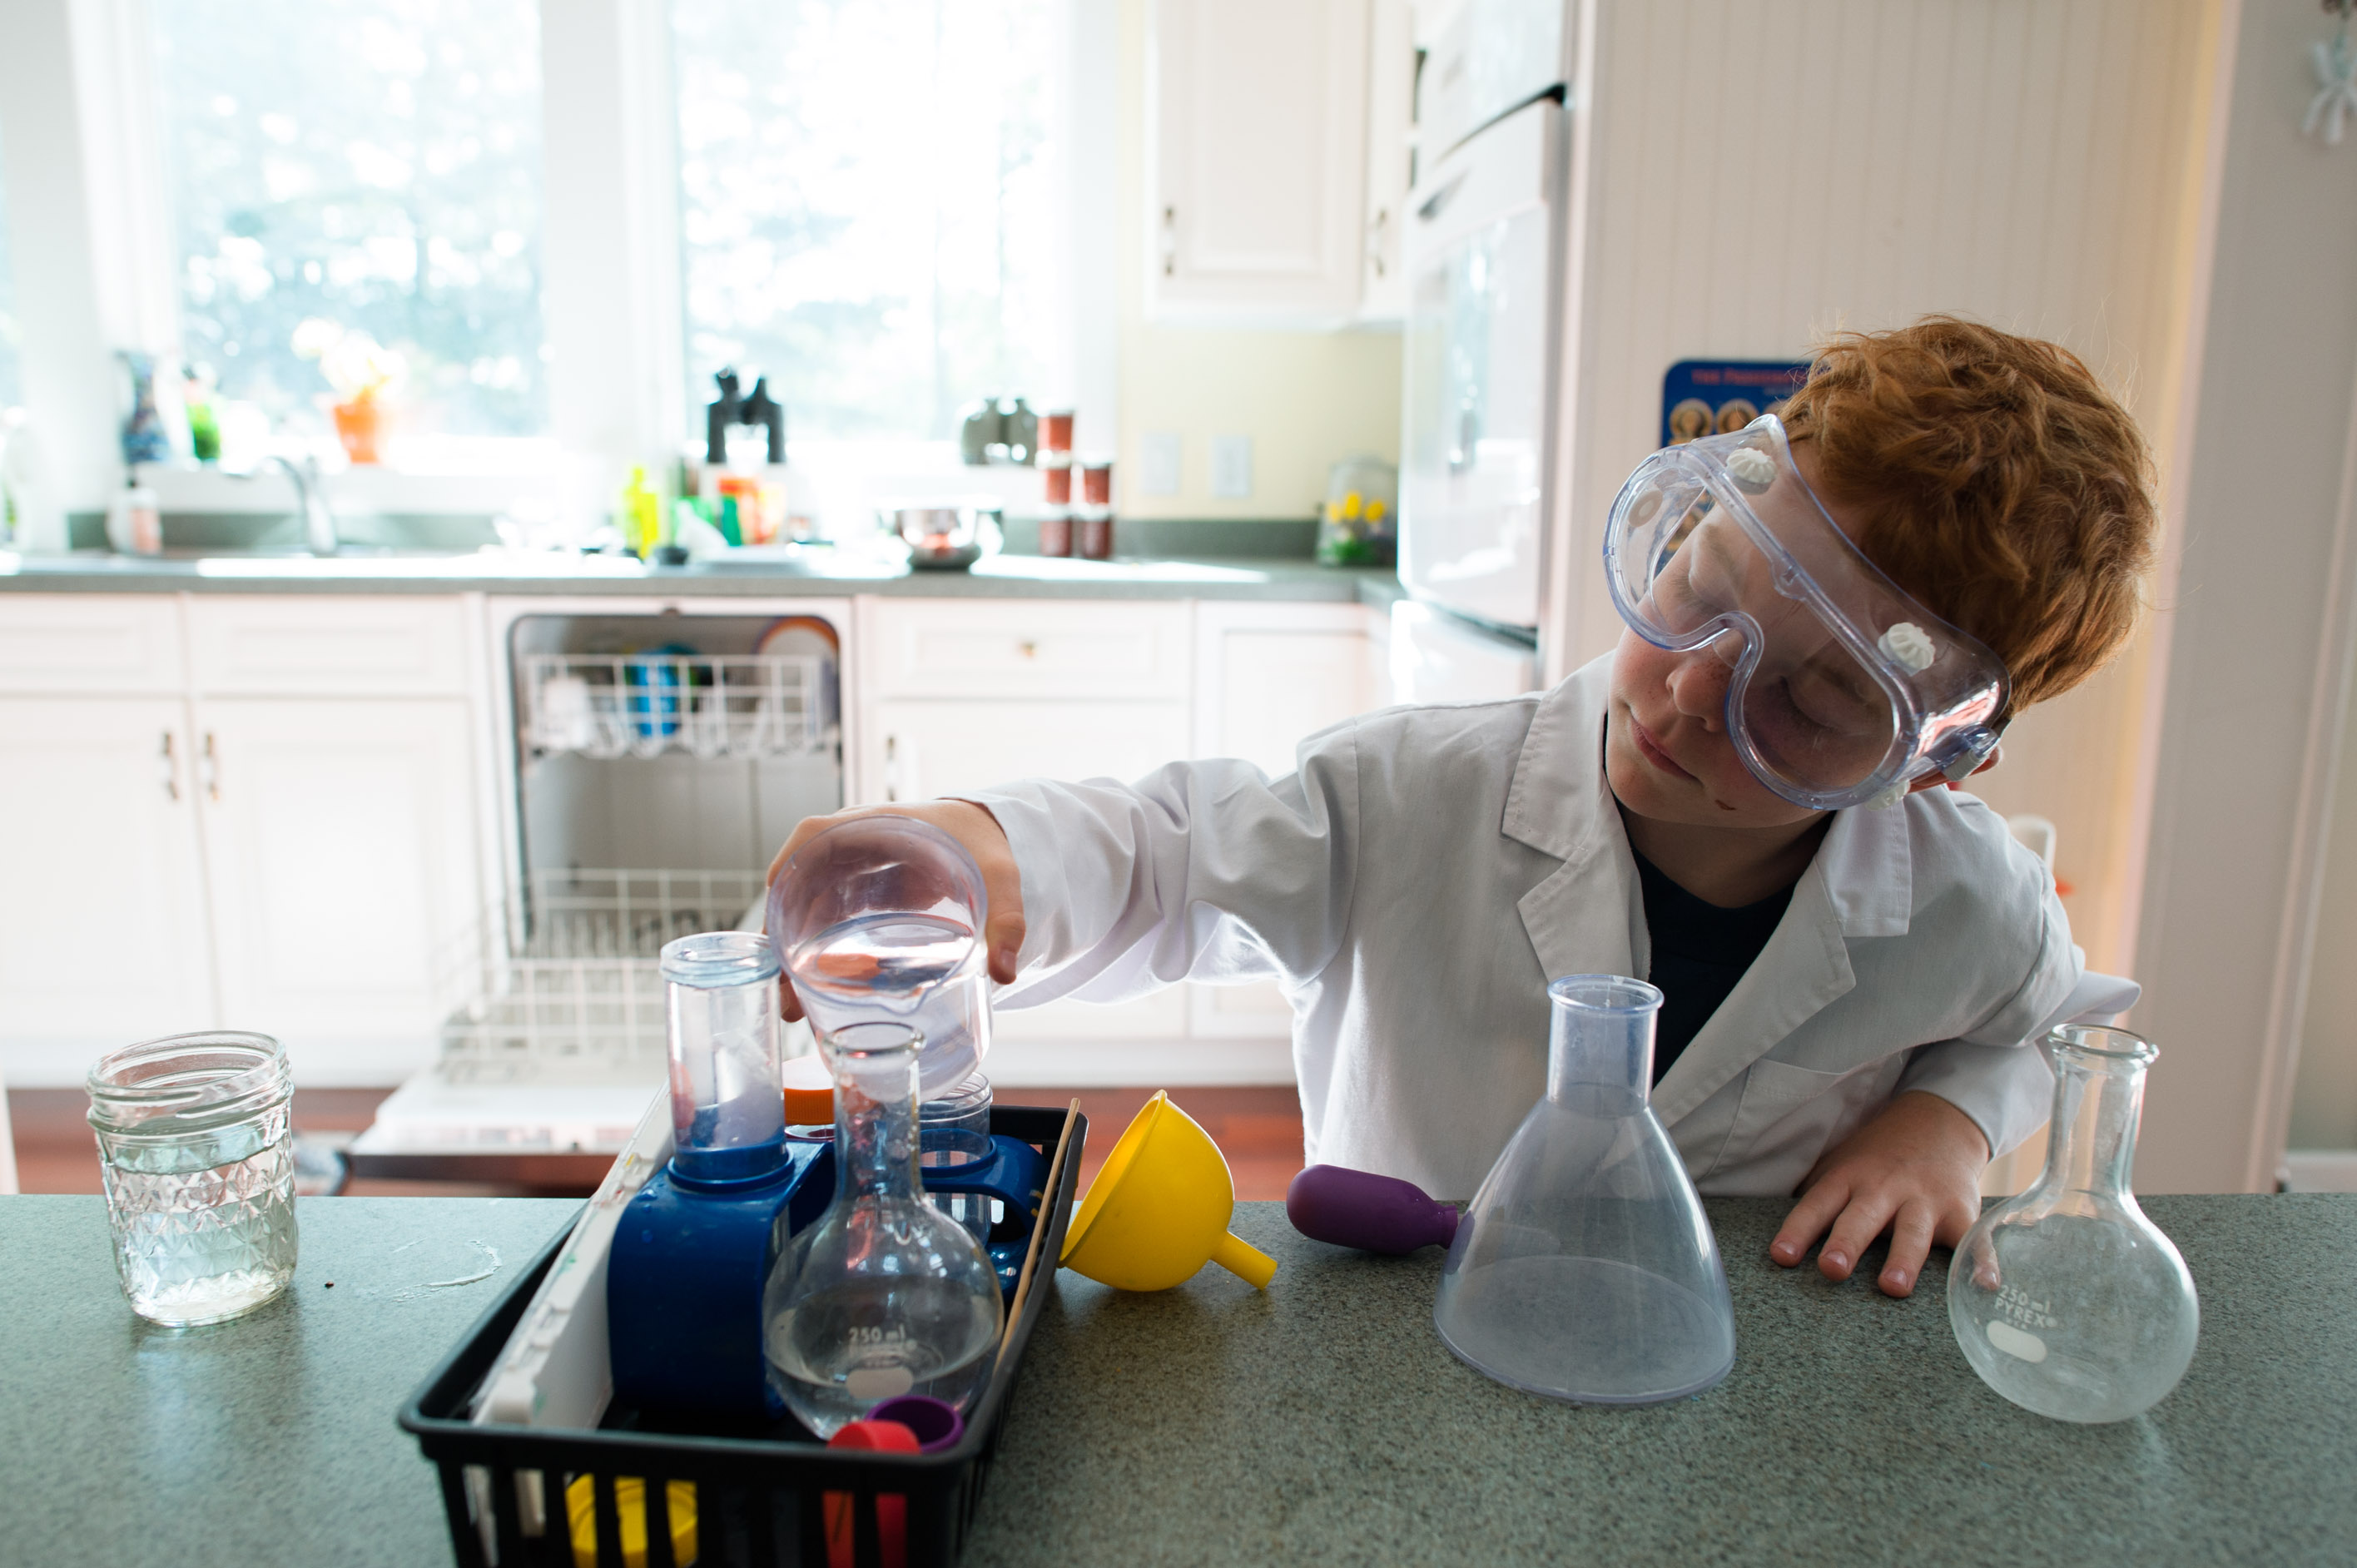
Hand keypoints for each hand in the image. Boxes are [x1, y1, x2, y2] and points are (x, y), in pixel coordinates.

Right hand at [765, 799, 1025, 1021]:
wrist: (985, 836)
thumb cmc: (985, 845)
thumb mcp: (1001, 877)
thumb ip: (1007, 922)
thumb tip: (1004, 974)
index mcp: (880, 825)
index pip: (817, 832)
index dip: (791, 861)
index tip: (776, 894)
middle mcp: (855, 846)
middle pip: (802, 881)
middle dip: (784, 931)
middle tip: (783, 985)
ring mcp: (852, 871)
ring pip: (807, 906)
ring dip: (794, 951)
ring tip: (792, 1003)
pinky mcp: (858, 893)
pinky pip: (824, 918)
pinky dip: (813, 951)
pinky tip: (812, 990)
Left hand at [1767, 1090, 1989, 1297]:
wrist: (1939, 1121)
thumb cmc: (1876, 1158)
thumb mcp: (1839, 1165)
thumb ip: (1816, 1199)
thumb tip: (1778, 1244)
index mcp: (1849, 1178)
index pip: (1818, 1205)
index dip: (1798, 1230)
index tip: (1781, 1257)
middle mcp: (1885, 1188)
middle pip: (1862, 1217)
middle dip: (1847, 1243)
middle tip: (1832, 1270)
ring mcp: (1926, 1200)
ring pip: (1912, 1232)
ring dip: (1903, 1259)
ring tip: (1893, 1288)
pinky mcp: (1962, 1212)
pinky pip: (1974, 1240)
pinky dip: (1982, 1261)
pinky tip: (1985, 1285)